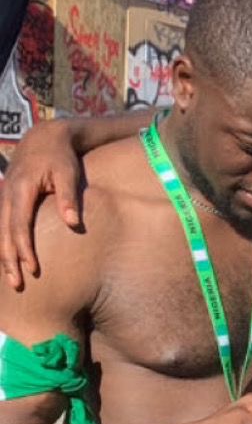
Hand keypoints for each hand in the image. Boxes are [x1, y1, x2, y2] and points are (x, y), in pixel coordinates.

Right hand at [0, 121, 84, 287]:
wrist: (43, 138)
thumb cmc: (60, 157)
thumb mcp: (68, 172)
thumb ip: (69, 197)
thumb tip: (73, 223)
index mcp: (22, 189)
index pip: (19, 225)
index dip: (24, 249)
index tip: (33, 270)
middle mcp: (7, 194)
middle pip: (4, 233)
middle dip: (9, 260)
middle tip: (17, 285)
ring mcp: (3, 196)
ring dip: (4, 255)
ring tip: (12, 280)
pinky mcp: (5, 200)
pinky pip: (1, 225)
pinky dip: (3, 244)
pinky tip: (9, 261)